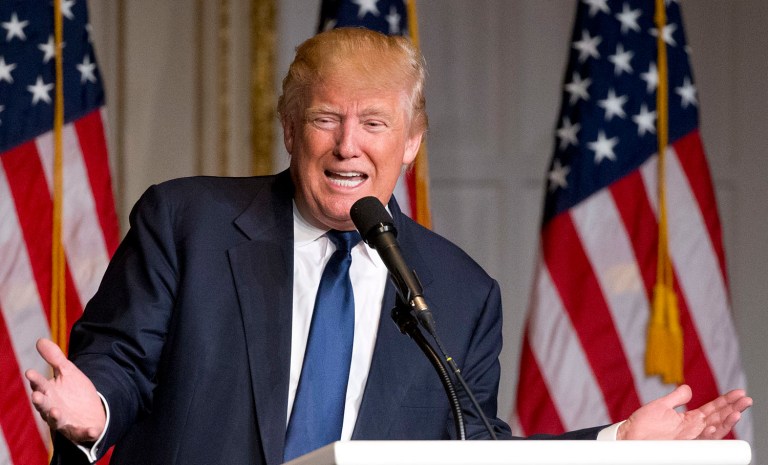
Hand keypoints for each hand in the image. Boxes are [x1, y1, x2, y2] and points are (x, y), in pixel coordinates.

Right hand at [25, 338, 105, 443]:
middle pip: (44, 405)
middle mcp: (53, 408)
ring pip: (57, 420)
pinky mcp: (79, 430)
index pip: (40, 385)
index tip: (30, 372)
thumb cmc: (74, 392)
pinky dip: (87, 432)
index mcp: (50, 393)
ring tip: (56, 411)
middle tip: (36, 395)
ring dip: (56, 416)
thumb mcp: (68, 372)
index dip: (35, 380)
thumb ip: (54, 358)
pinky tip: (93, 430)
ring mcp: (65, 421)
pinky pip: (83, 433)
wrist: (89, 413)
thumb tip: (40, 340)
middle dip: (40, 401)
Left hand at [617, 384, 751, 439]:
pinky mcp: (685, 446)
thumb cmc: (642, 424)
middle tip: (746, 399)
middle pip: (719, 418)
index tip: (738, 392)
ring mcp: (690, 439)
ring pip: (715, 431)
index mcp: (689, 419)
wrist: (629, 437)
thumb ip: (676, 398)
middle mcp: (693, 430)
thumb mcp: (661, 406)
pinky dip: (710, 434)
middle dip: (733, 409)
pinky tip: (716, 426)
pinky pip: (702, 441)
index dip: (726, 401)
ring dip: (727, 422)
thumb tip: (688, 388)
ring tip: (737, 412)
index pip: (713, 409)